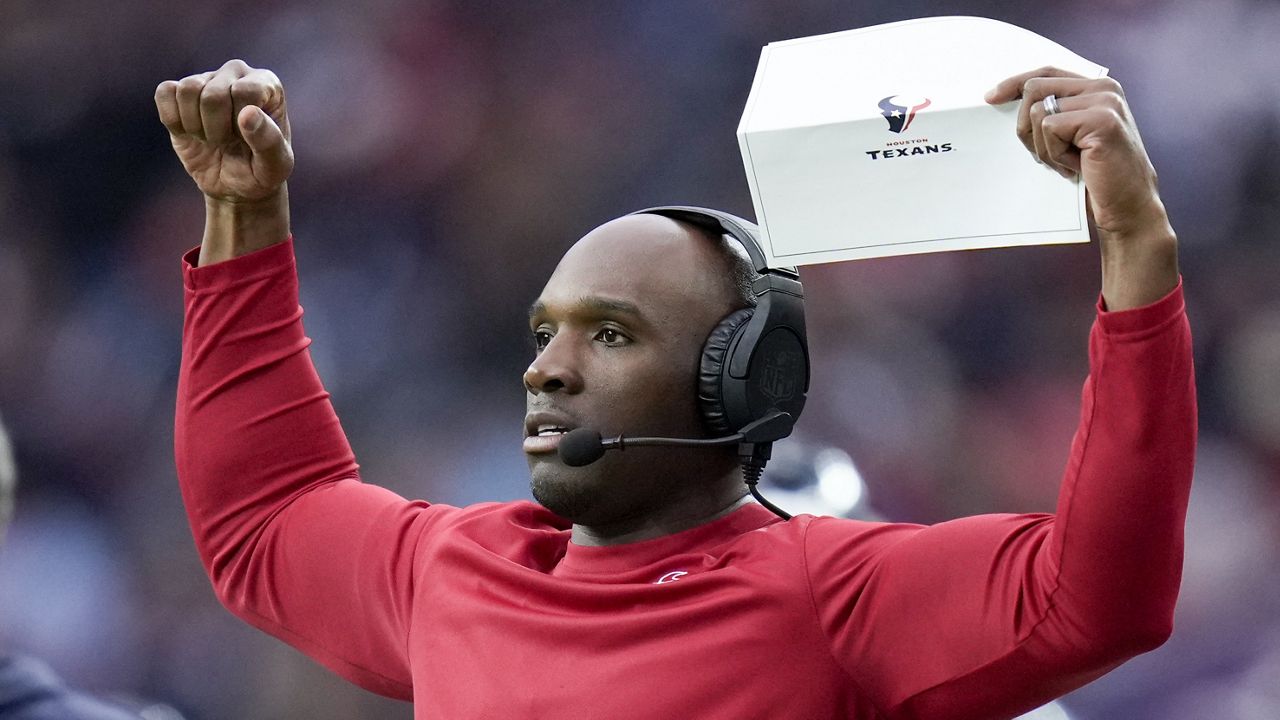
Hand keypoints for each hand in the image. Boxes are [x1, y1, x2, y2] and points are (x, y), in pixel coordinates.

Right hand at [155, 59, 293, 202]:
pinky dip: (173, 121)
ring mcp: (206, 78)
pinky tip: (189, 132)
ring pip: (187, 90)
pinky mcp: (178, 89)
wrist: (234, 183)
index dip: (241, 124)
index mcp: (267, 83)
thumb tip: (248, 113)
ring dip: (195, 126)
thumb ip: (269, 141)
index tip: (248, 139)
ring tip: (211, 138)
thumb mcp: (275, 166)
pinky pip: (165, 93)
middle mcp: (237, 72)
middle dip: (216, 130)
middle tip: (227, 142)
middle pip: (212, 95)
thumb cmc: (261, 171)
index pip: (245, 92)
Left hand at [986, 67, 1177, 309]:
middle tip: (1048, 155)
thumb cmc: (1095, 175)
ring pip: (1039, 112)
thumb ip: (1052, 113)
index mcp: (1097, 86)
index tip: (990, 98)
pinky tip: (1077, 166)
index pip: (1046, 72)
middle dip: (1028, 127)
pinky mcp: (1101, 119)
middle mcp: (1104, 87)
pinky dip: (1055, 154)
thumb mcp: (1069, 138)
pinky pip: (1049, 128)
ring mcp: (1105, 101)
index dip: (1015, 82)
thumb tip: (1003, 100)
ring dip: (1045, 146)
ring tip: (1069, 162)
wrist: (1126, 205)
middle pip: (1035, 89)